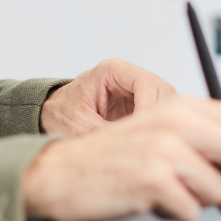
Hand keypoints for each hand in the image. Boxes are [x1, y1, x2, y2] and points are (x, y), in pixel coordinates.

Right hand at [22, 96, 220, 220]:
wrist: (60, 173)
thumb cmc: (111, 159)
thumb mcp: (160, 133)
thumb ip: (202, 137)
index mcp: (181, 106)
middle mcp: (175, 121)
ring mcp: (165, 150)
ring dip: (205, 204)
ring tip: (173, 194)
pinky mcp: (153, 179)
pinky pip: (193, 211)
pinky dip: (177, 214)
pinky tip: (153, 202)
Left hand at [40, 58, 177, 137]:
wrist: (52, 114)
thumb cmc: (62, 115)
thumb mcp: (81, 127)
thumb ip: (108, 134)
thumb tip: (135, 148)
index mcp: (111, 71)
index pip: (145, 83)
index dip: (150, 108)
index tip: (146, 131)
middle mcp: (127, 75)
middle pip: (162, 90)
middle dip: (160, 117)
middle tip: (153, 142)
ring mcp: (136, 88)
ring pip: (167, 101)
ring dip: (163, 123)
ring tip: (152, 145)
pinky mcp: (140, 103)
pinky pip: (161, 112)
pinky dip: (160, 127)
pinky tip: (151, 143)